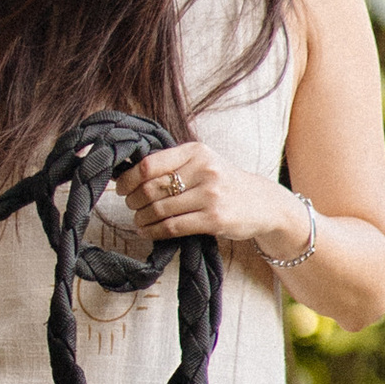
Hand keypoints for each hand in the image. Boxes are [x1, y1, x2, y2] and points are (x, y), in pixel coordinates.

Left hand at [116, 139, 293, 257]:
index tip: (120, 188)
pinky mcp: (214, 219)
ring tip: (139, 221)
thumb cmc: (224, 182)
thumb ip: (174, 164)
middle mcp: (204, 170)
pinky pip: (173, 227)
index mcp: (196, 151)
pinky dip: (154, 232)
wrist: (264, 203)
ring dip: (142, 218)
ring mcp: (210, 195)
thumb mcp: (203, 162)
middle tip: (131, 206)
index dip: (128, 179)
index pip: (149, 164)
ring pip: (160, 209)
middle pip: (151, 188)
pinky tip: (148, 232)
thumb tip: (130, 173)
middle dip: (134, 201)